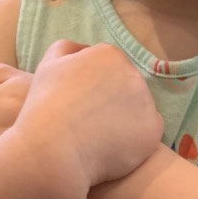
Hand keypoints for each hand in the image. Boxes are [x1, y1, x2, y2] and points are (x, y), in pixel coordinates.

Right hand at [16, 39, 163, 186]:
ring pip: (136, 109)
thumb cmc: (44, 108)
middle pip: (125, 87)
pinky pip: (145, 132)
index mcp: (110, 55)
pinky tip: (109, 147)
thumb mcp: (48, 65)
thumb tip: (86, 49)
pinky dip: (132, 139)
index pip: (108, 68)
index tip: (76, 102)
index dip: (91, 87)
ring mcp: (147, 102)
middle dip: (109, 100)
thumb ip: (69, 49)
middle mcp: (134, 74)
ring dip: (122, 119)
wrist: (51, 150)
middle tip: (85, 120)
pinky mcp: (153, 129)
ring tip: (94, 135)